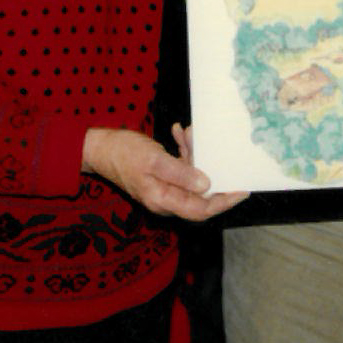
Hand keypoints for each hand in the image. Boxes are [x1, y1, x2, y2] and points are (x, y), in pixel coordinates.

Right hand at [83, 123, 246, 221]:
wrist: (100, 148)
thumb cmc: (123, 153)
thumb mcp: (153, 160)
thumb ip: (180, 173)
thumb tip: (207, 185)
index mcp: (163, 200)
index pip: (202, 209)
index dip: (224, 201)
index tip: (243, 189)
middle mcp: (166, 199)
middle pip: (200, 191)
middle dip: (208, 167)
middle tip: (207, 144)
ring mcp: (164, 188)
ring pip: (192, 175)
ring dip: (194, 154)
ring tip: (188, 133)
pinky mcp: (162, 177)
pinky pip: (181, 167)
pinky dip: (184, 151)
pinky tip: (178, 133)